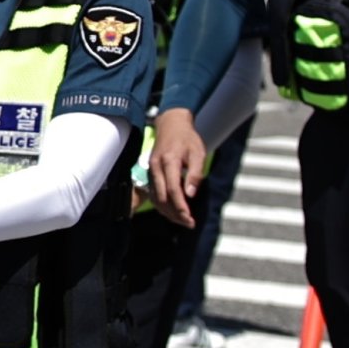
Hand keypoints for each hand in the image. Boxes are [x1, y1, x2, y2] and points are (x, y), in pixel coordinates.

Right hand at [146, 107, 211, 223]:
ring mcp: (151, 171)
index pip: (172, 189)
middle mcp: (156, 168)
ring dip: (168, 212)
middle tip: (190, 223)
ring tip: (183, 221)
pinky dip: (163, 205)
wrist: (171, 124)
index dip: (180, 206)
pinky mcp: (151, 173)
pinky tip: (174, 211)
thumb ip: (195, 174)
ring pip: (156, 198)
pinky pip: (154, 194)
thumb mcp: (198, 152)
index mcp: (168, 161)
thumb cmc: (187, 138)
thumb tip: (191, 195)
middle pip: (162, 198)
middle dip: (175, 213)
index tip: (189, 218)